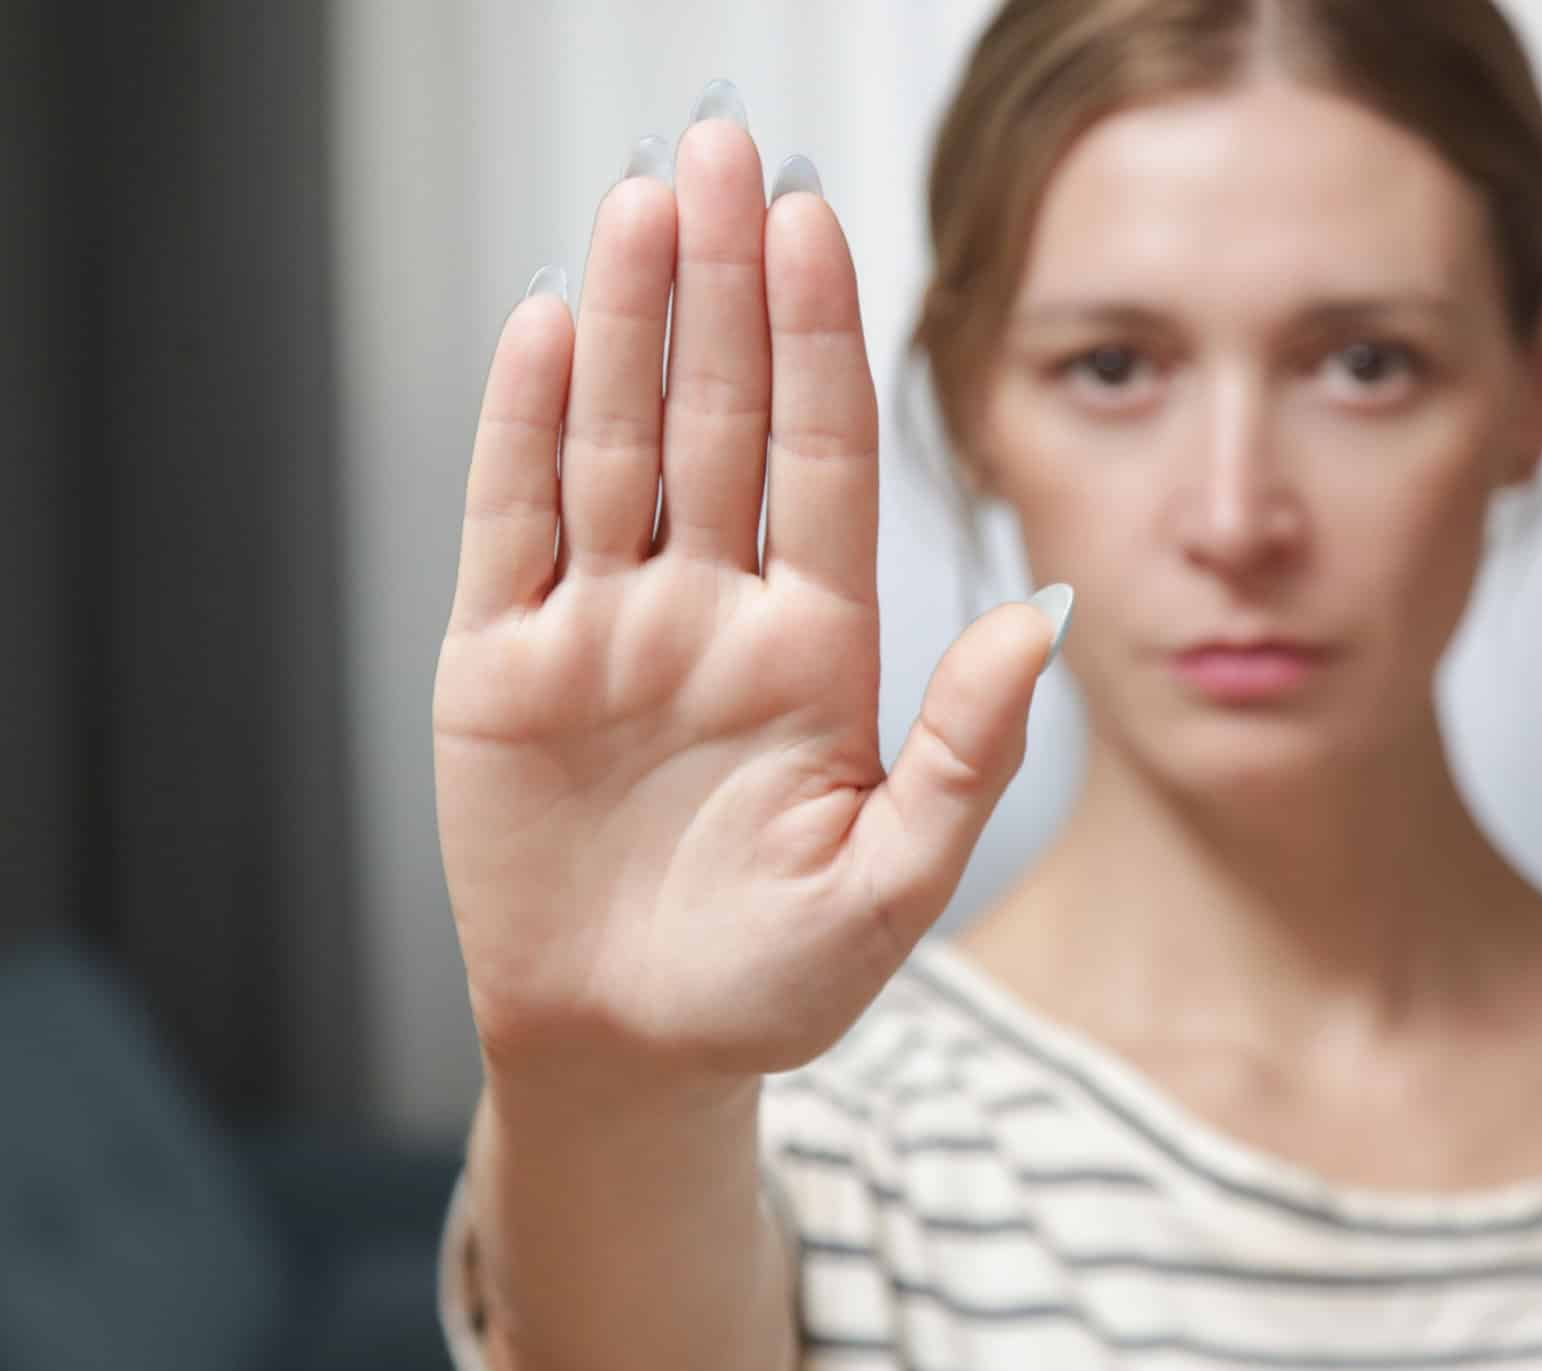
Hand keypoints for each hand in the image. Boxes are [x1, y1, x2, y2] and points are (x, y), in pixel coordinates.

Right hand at [434, 87, 1071, 1082]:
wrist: (626, 1057)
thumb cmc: (766, 985)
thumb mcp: (888, 886)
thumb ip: (964, 752)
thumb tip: (1039, 616)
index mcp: (816, 645)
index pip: (819, 460)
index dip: (817, 339)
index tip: (816, 221)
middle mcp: (711, 609)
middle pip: (719, 417)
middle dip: (723, 283)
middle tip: (721, 142)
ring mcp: (604, 627)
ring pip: (617, 443)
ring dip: (632, 325)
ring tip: (644, 201)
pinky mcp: (502, 664)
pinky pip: (514, 524)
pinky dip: (524, 428)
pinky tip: (551, 327)